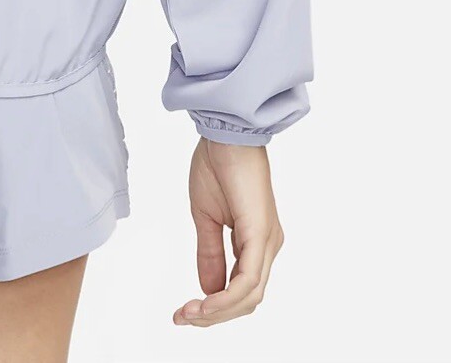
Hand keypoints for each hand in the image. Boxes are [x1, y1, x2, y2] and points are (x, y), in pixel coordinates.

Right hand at [173, 137, 283, 325]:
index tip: (184, 311)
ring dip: (218, 311)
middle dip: (214, 316)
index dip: (214, 306)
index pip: (241, 288)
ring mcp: (268, 242)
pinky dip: (227, 297)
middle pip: (247, 299)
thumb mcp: (206, 217)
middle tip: (182, 317)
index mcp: (255, 241)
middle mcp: (268, 246)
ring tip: (189, 313)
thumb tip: (208, 289)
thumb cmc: (217, 165)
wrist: (225, 133)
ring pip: (249, 296)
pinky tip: (206, 301)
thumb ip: (210, 253)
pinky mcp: (261, 234)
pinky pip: (249, 279)